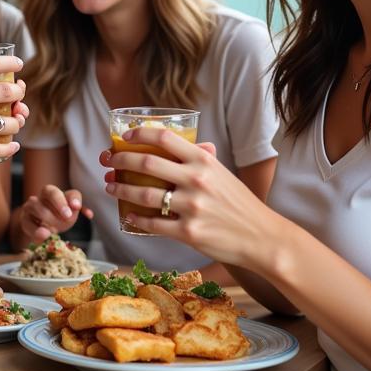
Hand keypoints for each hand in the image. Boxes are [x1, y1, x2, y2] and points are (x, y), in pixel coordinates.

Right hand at [18, 185, 92, 243]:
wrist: (41, 227)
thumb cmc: (58, 215)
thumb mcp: (70, 210)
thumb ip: (77, 208)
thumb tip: (89, 214)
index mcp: (51, 192)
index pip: (58, 190)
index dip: (67, 198)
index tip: (76, 207)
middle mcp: (40, 196)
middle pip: (48, 193)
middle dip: (59, 204)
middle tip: (68, 217)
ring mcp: (30, 207)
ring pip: (36, 206)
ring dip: (48, 219)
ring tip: (56, 230)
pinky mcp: (24, 221)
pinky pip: (28, 225)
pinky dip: (37, 232)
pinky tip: (45, 236)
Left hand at [100, 128, 270, 268]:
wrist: (261, 237)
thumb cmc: (240, 203)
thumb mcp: (222, 173)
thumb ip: (201, 158)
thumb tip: (179, 143)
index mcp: (204, 160)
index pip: (165, 138)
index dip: (140, 134)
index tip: (125, 136)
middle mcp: (196, 179)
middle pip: (147, 162)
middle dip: (121, 160)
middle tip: (108, 161)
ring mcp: (192, 207)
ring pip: (145, 193)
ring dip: (121, 188)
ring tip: (111, 186)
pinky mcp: (189, 232)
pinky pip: (153, 223)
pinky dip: (137, 218)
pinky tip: (129, 215)